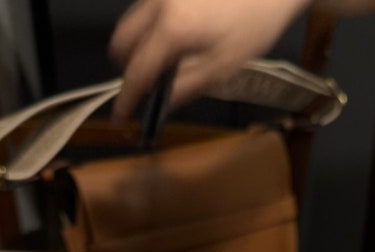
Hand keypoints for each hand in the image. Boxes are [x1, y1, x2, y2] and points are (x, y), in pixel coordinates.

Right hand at [108, 0, 311, 122]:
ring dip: (139, 47)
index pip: (136, 72)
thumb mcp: (223, 67)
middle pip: (122, 43)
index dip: (126, 98)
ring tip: (166, 64)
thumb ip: (187, 87)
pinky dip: (151, 29)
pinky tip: (177, 39)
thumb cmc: (254, 23)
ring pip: (131, 23)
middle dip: (129, 69)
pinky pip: (146, 9)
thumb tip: (162, 105)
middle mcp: (159, 4)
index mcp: (172, 29)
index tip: (120, 117)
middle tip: (148, 87)